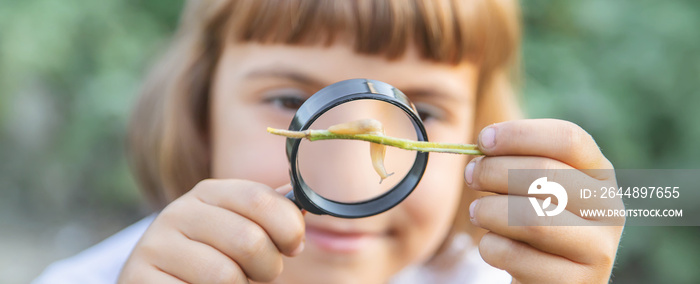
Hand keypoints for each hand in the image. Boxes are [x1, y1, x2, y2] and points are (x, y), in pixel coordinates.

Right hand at [118, 180, 304, 282]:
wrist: (155, 282)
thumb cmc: (211, 259)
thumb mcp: (237, 228)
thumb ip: (269, 214)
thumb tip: (306, 198)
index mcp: (208, 193)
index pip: (260, 199)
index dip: (289, 227)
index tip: (293, 247)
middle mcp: (178, 212)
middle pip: (249, 240)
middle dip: (268, 267)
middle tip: (260, 275)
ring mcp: (155, 246)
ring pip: (226, 276)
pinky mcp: (139, 277)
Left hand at [465, 119, 623, 283]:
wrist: (549, 280)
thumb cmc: (535, 221)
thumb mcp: (535, 186)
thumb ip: (517, 159)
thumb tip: (485, 141)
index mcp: (600, 174)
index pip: (568, 138)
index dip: (520, 134)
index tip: (483, 140)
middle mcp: (608, 209)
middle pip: (545, 174)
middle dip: (493, 171)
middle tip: (471, 176)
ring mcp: (597, 250)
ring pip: (530, 217)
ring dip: (488, 210)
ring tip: (478, 212)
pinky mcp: (574, 283)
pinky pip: (515, 255)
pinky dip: (490, 247)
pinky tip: (493, 246)